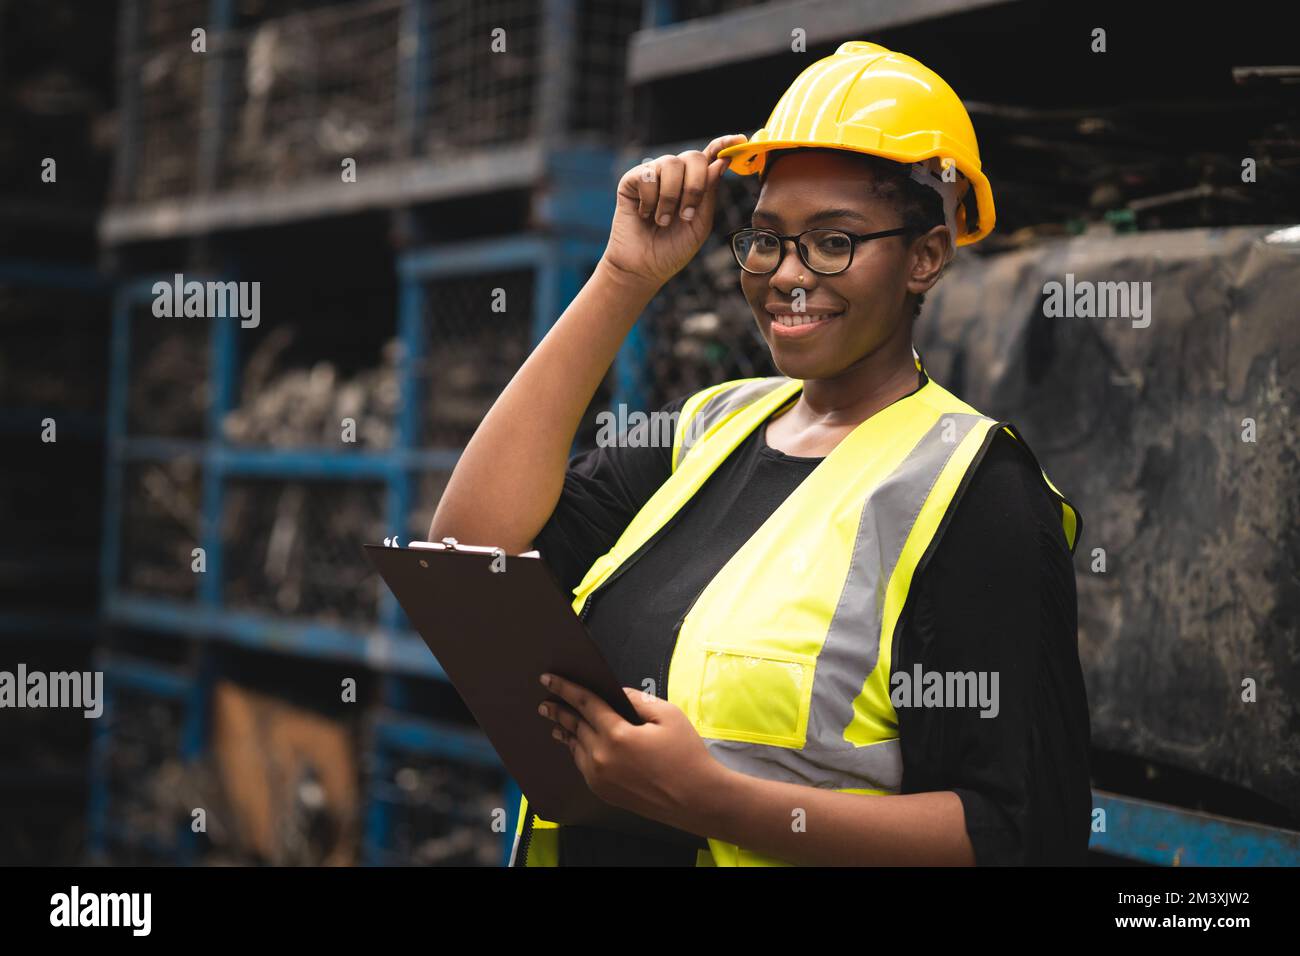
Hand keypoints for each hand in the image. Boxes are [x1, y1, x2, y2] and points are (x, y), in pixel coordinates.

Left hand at [538, 672, 722, 834]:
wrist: (696, 799)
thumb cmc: (686, 755)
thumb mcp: (668, 715)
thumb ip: (638, 700)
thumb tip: (618, 694)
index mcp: (617, 735)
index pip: (584, 703)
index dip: (565, 688)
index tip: (548, 678)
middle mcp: (602, 757)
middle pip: (574, 725)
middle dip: (559, 710)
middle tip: (545, 702)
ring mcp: (600, 778)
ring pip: (575, 747)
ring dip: (565, 731)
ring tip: (556, 722)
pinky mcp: (604, 792)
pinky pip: (583, 765)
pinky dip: (577, 751)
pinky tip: (576, 744)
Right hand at [600, 133, 748, 291]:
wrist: (643, 267)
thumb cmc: (672, 249)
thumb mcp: (699, 224)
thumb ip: (709, 193)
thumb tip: (720, 161)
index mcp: (695, 184)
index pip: (711, 156)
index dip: (724, 144)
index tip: (738, 139)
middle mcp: (675, 175)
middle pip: (693, 156)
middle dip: (695, 186)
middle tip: (686, 215)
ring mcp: (653, 175)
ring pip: (670, 164)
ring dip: (670, 198)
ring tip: (663, 221)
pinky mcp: (632, 180)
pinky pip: (647, 175)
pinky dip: (650, 200)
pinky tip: (645, 215)